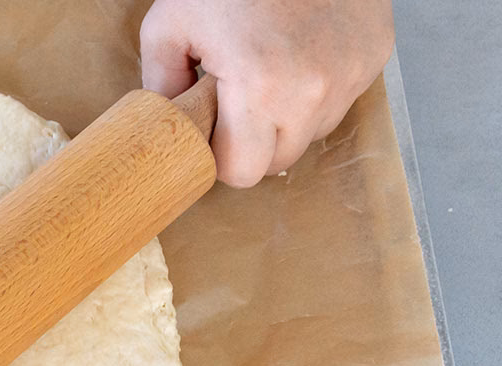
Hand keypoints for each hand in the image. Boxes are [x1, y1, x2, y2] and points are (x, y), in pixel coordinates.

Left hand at [140, 0, 393, 186]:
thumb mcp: (171, 23)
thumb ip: (160, 85)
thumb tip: (164, 124)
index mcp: (260, 88)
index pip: (242, 172)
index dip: (221, 158)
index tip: (212, 134)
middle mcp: (313, 91)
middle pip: (278, 160)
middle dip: (253, 142)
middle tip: (235, 101)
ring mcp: (351, 74)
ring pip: (312, 133)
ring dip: (287, 117)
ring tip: (268, 70)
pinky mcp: (374, 55)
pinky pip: (341, 99)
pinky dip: (319, 88)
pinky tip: (299, 53)